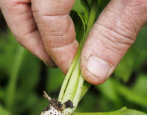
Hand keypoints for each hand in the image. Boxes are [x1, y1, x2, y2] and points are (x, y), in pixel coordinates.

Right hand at [0, 0, 146, 84]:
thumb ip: (118, 30)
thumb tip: (93, 74)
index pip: (44, 10)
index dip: (55, 46)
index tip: (72, 69)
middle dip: (28, 33)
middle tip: (53, 60)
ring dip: (29, 16)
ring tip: (57, 42)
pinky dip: (40, 1)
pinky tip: (64, 17)